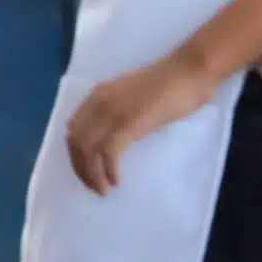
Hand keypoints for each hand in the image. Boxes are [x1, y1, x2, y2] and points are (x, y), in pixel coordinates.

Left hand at [66, 54, 220, 195]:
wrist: (188, 71)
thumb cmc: (169, 85)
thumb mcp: (132, 97)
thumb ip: (117, 111)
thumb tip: (111, 136)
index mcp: (97, 95)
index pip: (73, 129)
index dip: (75, 153)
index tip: (86, 170)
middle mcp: (98, 102)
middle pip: (76, 141)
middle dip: (81, 168)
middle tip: (94, 186)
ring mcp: (112, 112)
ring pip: (88, 149)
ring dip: (92, 174)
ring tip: (102, 190)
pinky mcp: (128, 122)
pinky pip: (108, 152)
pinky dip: (108, 170)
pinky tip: (115, 181)